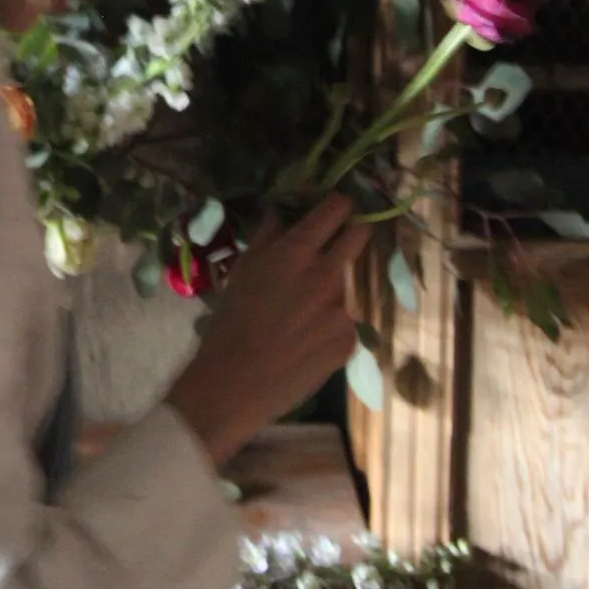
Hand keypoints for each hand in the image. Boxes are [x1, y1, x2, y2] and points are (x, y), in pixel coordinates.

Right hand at [163, 193, 367, 467]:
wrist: (236, 384)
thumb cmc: (230, 323)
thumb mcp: (242, 271)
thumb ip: (267, 237)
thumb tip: (280, 213)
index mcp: (295, 252)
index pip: (335, 210)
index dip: (339, 204)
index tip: (338, 205)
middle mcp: (326, 275)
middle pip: (358, 237)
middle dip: (354, 231)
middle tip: (341, 239)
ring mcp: (342, 309)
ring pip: (342, 288)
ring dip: (328, 292)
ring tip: (297, 316)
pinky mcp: (349, 341)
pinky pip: (342, 324)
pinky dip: (328, 328)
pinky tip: (303, 342)